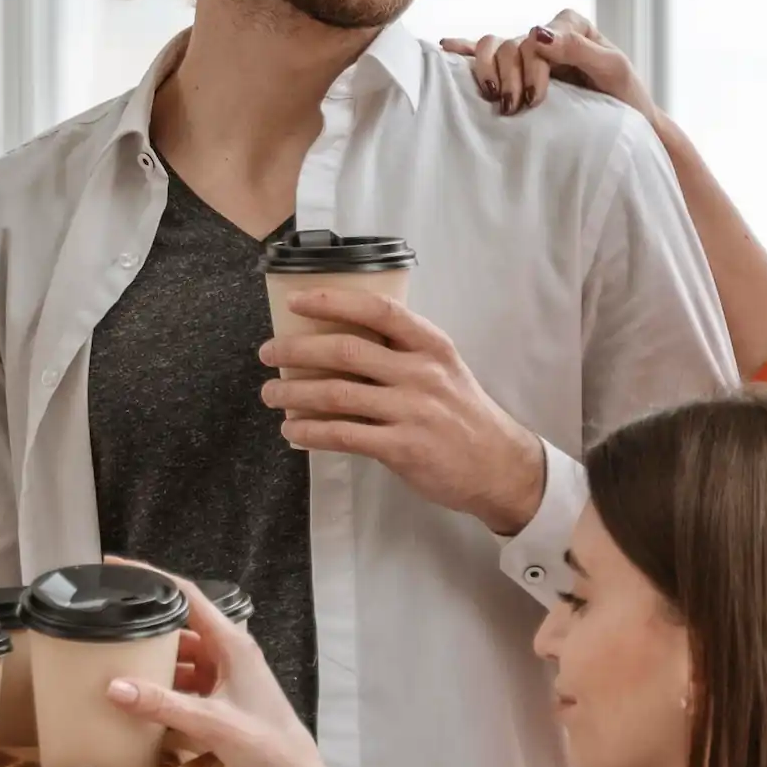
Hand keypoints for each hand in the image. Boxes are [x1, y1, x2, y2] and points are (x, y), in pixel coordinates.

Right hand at [87, 566, 346, 766]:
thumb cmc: (264, 744)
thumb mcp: (210, 722)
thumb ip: (162, 704)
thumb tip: (113, 686)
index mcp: (231, 642)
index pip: (186, 594)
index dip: (151, 576)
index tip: (114, 566)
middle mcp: (227, 651)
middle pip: (178, 624)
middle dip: (143, 621)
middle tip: (104, 617)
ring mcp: (224, 674)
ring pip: (179, 654)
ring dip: (151, 656)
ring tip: (110, 654)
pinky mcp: (220, 696)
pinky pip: (183, 680)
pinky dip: (160, 683)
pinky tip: (136, 693)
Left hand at [259, 289, 550, 533]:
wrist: (499, 465)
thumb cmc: (462, 413)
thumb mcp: (443, 368)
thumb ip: (401, 352)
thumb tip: (338, 341)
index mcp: (431, 345)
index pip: (378, 310)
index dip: (333, 301)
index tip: (297, 301)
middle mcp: (421, 372)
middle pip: (345, 350)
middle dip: (297, 349)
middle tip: (268, 352)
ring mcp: (412, 411)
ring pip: (337, 394)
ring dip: (294, 392)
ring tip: (270, 393)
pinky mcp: (403, 448)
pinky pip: (344, 435)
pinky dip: (310, 432)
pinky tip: (292, 431)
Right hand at [440, 10, 648, 118]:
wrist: (624, 127)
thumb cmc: (624, 97)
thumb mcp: (612, 69)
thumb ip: (579, 48)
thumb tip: (536, 33)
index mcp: (570, 26)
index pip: (536, 39)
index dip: (533, 68)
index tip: (536, 98)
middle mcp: (545, 35)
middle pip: (510, 45)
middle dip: (510, 77)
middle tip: (516, 108)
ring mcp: (528, 54)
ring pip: (492, 48)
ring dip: (488, 73)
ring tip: (496, 98)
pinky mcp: (516, 71)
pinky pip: (484, 54)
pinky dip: (464, 50)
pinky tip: (447, 49)